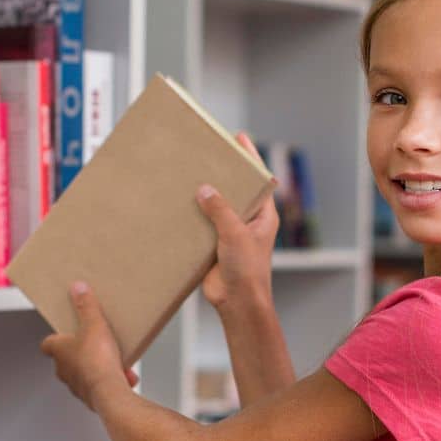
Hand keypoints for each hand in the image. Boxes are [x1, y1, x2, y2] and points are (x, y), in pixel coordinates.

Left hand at [41, 282, 138, 410]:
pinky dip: (110, 379)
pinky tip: (124, 376)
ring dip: (98, 366)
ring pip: (86, 372)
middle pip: (68, 358)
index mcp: (60, 352)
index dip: (56, 337)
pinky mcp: (92, 397)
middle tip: (95, 342)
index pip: (48, 343)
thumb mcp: (94, 324)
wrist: (109, 392)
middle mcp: (64, 371)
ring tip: (115, 360)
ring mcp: (77, 386)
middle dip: (82, 351)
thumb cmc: (97, 362)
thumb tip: (78, 289)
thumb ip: (86, 306)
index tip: (64, 331)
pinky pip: (100, 385)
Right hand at [197, 132, 279, 313]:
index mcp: (263, 215)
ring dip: (204, 196)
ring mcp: (230, 234)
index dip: (250, 158)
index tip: (239, 138)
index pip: (259, 180)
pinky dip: (192, 217)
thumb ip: (220, 210)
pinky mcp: (213, 246)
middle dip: (224, 174)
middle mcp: (247, 222)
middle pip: (235, 191)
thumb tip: (204, 190)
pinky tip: (177, 205)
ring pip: (216, 208)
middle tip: (208, 152)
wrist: (237, 303)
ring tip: (188, 174)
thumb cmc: (248, 270)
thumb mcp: (235, 234)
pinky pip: (202, 226)